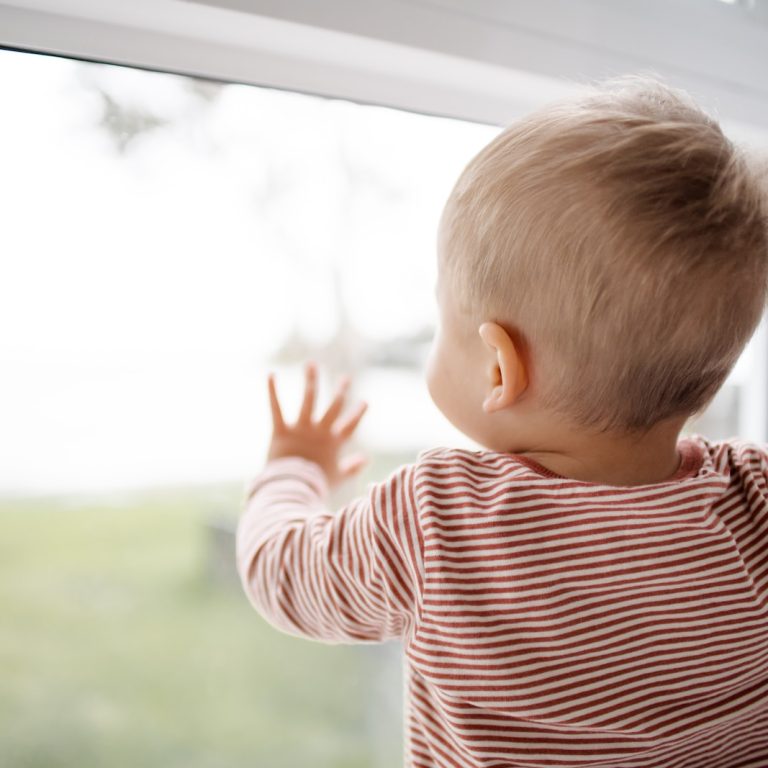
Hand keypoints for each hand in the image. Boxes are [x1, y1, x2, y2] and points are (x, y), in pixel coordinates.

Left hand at [266, 361, 368, 488]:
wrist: (294, 488)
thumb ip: (352, 467)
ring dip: (311, 381)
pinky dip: (272, 391)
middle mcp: (319, 431)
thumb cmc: (316, 485)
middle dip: (340, 391)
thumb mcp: (337, 477)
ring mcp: (301, 429)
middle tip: (346, 378)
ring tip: (312, 365)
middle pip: (333, 407)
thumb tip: (366, 459)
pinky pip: (276, 408)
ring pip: (308, 399)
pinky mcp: (281, 431)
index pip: (350, 425)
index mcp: (333, 442)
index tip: (365, 401)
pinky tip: (272, 375)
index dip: (358, 413)